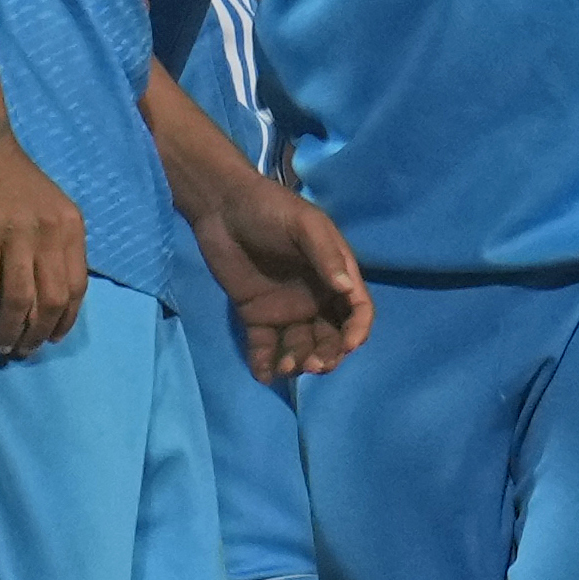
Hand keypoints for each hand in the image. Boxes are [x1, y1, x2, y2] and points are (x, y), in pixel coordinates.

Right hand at [0, 137, 87, 359]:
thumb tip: (49, 299)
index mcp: (71, 227)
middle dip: (36, 333)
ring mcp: (15, 233)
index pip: (76, 288)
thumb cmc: (11, 179)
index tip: (49, 338)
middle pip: (50, 299)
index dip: (64, 321)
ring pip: (18, 299)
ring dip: (9, 330)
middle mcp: (49, 232)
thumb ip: (55, 246)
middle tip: (21, 350)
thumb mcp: (49, 208)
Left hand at [188, 170, 372, 379]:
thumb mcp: (304, 224)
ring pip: (300, 347)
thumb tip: (345, 288)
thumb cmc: (270, 209)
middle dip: (327, 355)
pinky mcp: (256, 316)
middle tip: (312, 365)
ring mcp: (285, 310)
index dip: (357, 331)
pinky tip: (263, 373)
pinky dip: (265, 364)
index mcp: (334, 276)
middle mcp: (315, 298)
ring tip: (284, 366)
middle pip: (331, 337)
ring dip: (298, 362)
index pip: (356, 311)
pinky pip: (264, 346)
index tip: (347, 346)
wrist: (221, 205)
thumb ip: (326, 255)